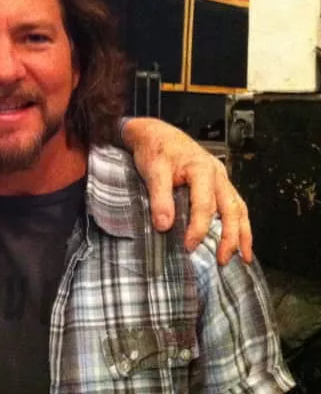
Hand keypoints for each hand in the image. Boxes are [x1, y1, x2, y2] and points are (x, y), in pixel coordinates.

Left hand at [122, 117, 251, 264]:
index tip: (189, 247)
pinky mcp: (219, 183)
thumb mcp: (152, 171)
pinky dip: (239, 224)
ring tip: (241, 257)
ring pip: (238, 208)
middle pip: (231, 209)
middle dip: (230, 237)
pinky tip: (239, 240)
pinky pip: (234, 205)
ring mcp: (221, 178)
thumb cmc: (155, 149)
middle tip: (222, 260)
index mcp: (202, 169)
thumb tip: (164, 226)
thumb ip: (159, 198)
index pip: (204, 205)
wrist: (155, 134)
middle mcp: (217, 174)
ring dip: (241, 234)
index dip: (198, 228)